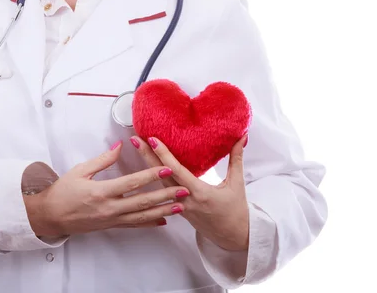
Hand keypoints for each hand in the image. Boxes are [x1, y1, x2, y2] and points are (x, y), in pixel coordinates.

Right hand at [25, 141, 189, 236]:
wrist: (50, 216)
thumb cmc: (63, 191)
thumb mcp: (80, 171)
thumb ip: (102, 159)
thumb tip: (119, 145)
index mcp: (101, 192)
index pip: (131, 183)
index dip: (150, 175)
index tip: (166, 169)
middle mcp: (109, 208)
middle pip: (142, 202)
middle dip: (164, 196)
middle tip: (183, 190)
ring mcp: (111, 220)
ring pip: (142, 216)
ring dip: (162, 211)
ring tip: (179, 206)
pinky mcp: (111, 226)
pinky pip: (134, 225)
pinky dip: (149, 222)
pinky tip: (163, 220)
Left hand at [130, 135, 249, 251]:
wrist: (234, 238)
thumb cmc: (236, 211)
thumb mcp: (237, 184)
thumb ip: (237, 159)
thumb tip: (241, 137)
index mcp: (200, 193)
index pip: (177, 171)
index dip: (163, 155)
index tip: (152, 139)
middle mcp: (186, 200)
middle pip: (161, 175)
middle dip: (147, 156)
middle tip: (135, 139)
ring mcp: (179, 206)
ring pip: (159, 183)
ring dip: (146, 165)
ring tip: (136, 148)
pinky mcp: (177, 209)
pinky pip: (162, 191)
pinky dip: (154, 177)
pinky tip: (145, 166)